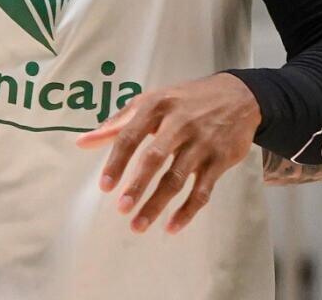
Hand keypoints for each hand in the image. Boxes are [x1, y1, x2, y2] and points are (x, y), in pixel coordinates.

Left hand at [75, 73, 260, 234]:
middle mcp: (180, 123)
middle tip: (121, 208)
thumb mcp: (152, 101)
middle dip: (138, 185)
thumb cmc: (185, 101)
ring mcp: (202, 142)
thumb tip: (82, 142)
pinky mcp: (221, 159)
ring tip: (138, 225)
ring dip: (157, 204)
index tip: (104, 186)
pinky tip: (172, 226)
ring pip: (177, 178)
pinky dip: (188, 211)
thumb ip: (117, 123)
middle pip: (155, 157)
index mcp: (158, 106)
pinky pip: (203, 190)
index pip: (131, 135)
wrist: (239, 96)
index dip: (116, 162)